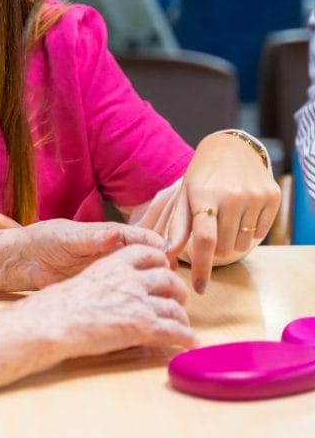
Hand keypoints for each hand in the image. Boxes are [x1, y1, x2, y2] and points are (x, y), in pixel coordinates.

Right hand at [15, 244, 197, 357]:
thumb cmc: (58, 305)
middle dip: (177, 290)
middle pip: (168, 279)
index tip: (164, 269)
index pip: (148, 253)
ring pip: (175, 308)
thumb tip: (112, 290)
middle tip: (178, 298)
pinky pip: (175, 331)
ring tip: (183, 325)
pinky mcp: (144, 326)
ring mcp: (139, 302)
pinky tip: (191, 341)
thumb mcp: (84, 279)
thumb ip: (106, 278)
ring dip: (182, 317)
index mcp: (114, 263)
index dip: (161, 262)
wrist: (54, 322)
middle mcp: (131, 279)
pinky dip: (187, 337)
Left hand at [16, 219, 171, 289]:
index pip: (141, 239)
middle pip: (148, 261)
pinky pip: (124, 293)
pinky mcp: (103, 288)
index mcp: (110, 235)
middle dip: (163, 271)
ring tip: (167, 301)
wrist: (26, 260)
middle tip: (174, 283)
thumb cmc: (46, 240)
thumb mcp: (69, 237)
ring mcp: (110, 271)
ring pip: (140, 279)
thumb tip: (114, 234)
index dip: (157, 247)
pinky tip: (145, 311)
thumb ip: (92, 237)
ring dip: (153, 288)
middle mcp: (115, 252)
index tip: (169, 257)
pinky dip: (137, 301)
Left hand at [165, 132, 280, 292]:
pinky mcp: (272, 196)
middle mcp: (232, 196)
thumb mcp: (183, 196)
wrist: (230, 149)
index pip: (204, 240)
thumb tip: (166, 254)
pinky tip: (241, 212)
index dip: (201, 267)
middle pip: (224, 247)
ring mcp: (255, 196)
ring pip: (243, 244)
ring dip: (232, 240)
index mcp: (204, 195)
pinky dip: (250, 231)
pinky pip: (261, 233)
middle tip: (211, 228)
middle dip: (215, 248)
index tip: (199, 288)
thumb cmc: (201, 177)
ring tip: (225, 217)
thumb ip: (177, 226)